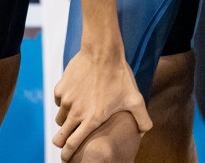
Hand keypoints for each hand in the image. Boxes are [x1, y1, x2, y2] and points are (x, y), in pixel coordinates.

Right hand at [52, 44, 150, 160]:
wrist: (103, 52)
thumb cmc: (119, 75)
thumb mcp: (135, 99)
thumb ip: (142, 119)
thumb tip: (145, 133)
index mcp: (92, 119)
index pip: (73, 145)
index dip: (68, 155)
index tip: (66, 158)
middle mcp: (76, 113)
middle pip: (59, 137)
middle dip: (61, 142)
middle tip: (64, 142)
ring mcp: (67, 100)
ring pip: (60, 118)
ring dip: (66, 120)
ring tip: (75, 115)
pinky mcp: (61, 88)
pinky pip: (59, 101)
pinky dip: (65, 102)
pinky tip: (75, 96)